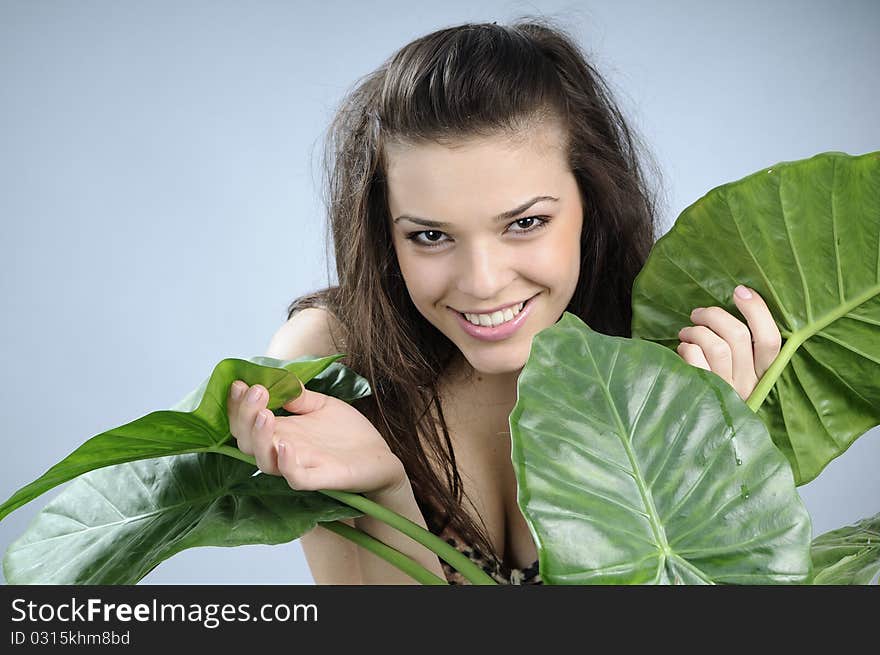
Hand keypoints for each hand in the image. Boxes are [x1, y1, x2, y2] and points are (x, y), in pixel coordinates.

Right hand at [227, 379, 405, 494]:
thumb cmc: (348, 433)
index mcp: (281, 432)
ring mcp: (300, 466)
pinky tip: (286, 445)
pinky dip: (287, 464)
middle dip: (244, 416)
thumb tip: (281, 380)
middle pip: (246, 442)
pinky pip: (296, 478)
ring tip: (265, 414)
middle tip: (256, 391)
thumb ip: (301, 396)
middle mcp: (283, 450)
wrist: (380, 456)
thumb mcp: (323, 405)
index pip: (245, 423)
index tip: (240, 382)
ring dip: (259, 438)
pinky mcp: (321, 479)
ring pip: (264, 462)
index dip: (237, 405)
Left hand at [676, 284, 782, 401]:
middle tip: (698, 314)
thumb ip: (744, 348)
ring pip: (716, 346)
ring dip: (697, 331)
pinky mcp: (704, 395)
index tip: (739, 290)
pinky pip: (696, 361)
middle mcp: (750, 385)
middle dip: (714, 315)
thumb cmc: (722, 389)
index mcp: (766, 375)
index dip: (757, 310)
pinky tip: (683, 349)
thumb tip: (733, 305)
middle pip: (738, 336)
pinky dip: (687, 348)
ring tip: (687, 332)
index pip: (771, 339)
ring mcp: (727, 392)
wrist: (705, 435)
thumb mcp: (742, 373)